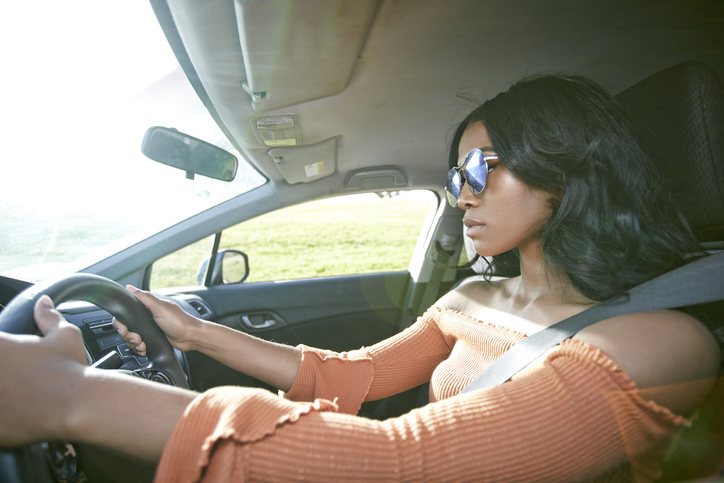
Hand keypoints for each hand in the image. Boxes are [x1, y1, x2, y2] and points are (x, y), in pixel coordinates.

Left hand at [0, 296, 87, 445]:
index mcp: (0, 347)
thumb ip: (48, 317)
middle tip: (20, 382)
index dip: (7, 355)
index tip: (15, 364)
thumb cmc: (72, 370)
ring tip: (21, 399)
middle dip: (6, 374)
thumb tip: (43, 302)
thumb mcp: (65, 336)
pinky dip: (7, 418)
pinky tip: (20, 415)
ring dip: (6, 394)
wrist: (79, 405)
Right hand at [112, 285, 202, 354]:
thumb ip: (145, 298)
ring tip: (143, 345)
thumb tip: (129, 287)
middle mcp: (146, 317)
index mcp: (147, 307)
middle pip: (126, 328)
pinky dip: (139, 348)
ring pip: (131, 337)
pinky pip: (138, 345)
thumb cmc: (179, 321)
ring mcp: (148, 329)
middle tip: (137, 339)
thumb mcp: (160, 307)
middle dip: (128, 336)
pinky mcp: (151, 339)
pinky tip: (144, 349)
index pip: (125, 313)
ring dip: (134, 344)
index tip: (125, 330)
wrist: (190, 337)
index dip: (121, 323)